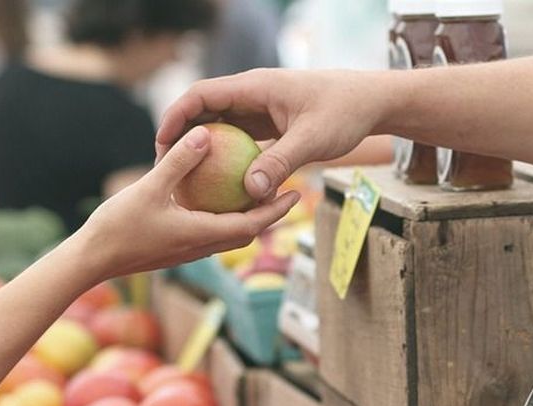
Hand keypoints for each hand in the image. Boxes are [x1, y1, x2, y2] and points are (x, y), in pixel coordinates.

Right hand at [76, 125, 299, 280]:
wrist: (90, 261)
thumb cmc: (118, 227)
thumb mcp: (149, 188)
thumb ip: (179, 161)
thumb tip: (205, 134)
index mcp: (201, 235)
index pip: (251, 225)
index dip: (276, 210)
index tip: (296, 194)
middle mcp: (200, 246)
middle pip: (246, 231)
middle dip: (269, 214)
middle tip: (287, 190)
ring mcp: (187, 250)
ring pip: (228, 234)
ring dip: (246, 217)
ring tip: (257, 192)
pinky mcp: (174, 248)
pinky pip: (208, 232)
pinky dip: (221, 217)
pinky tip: (214, 198)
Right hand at [156, 68, 384, 200]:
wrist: (371, 102)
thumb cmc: (345, 112)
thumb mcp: (312, 140)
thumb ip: (280, 163)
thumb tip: (250, 192)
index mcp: (255, 87)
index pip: (201, 95)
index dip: (176, 116)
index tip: (161, 144)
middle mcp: (252, 94)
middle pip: (204, 110)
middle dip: (181, 135)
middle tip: (165, 167)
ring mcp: (260, 108)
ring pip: (220, 125)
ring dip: (202, 148)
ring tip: (185, 178)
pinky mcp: (269, 123)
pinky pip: (239, 139)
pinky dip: (226, 157)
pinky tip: (220, 184)